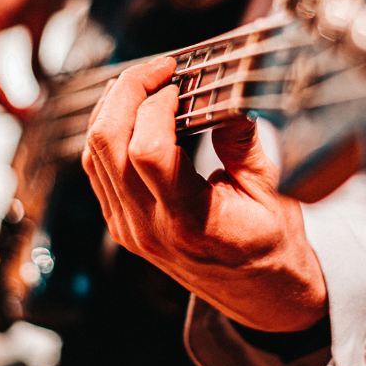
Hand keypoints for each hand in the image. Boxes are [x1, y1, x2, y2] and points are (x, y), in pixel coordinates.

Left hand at [82, 57, 327, 331]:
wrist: (260, 296)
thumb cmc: (271, 247)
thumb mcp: (272, 192)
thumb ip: (243, 142)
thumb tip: (223, 95)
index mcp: (189, 222)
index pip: (146, 151)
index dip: (156, 104)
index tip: (180, 80)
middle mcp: (148, 228)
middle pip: (106, 145)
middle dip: (126, 92)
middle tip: (157, 69)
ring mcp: (128, 229)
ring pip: (93, 155)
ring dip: (112, 108)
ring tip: (143, 82)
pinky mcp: (121, 224)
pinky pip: (96, 170)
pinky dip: (108, 132)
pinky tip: (132, 111)